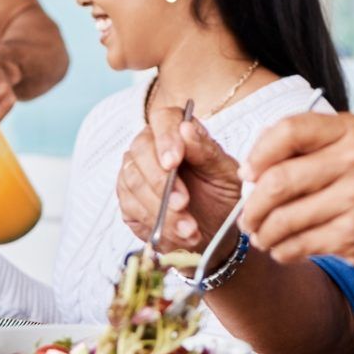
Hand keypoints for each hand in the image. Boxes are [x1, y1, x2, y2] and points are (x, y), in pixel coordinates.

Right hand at [116, 106, 242, 252]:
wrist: (217, 230)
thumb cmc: (221, 194)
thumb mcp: (224, 173)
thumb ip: (206, 151)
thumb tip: (186, 128)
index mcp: (178, 131)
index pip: (163, 119)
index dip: (165, 139)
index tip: (173, 162)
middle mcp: (151, 147)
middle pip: (140, 150)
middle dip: (161, 181)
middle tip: (183, 203)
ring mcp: (136, 173)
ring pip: (134, 182)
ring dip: (161, 209)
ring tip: (189, 228)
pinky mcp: (129, 201)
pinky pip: (132, 207)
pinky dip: (156, 223)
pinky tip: (178, 234)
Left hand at [238, 113, 353, 269]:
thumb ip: (321, 141)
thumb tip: (259, 150)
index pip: (289, 131)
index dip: (259, 152)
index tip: (247, 172)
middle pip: (279, 180)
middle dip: (252, 203)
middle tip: (246, 216)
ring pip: (285, 218)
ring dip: (263, 232)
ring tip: (261, 236)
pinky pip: (302, 244)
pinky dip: (284, 251)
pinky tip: (283, 250)